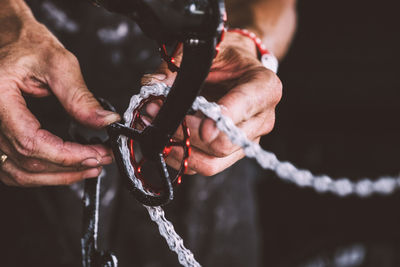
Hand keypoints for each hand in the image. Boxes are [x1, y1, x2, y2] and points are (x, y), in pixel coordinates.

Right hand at [0, 7, 119, 185]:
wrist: (8, 38)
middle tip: (101, 160)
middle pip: (27, 163)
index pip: (32, 143)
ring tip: (88, 167)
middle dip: (70, 167)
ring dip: (57, 176)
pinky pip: (13, 167)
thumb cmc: (25, 44)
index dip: (68, 156)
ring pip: (19, 172)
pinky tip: (64, 168)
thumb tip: (106, 121)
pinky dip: (40, 173)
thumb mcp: (57, 63)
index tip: (97, 154)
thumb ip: (80, 97)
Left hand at [142, 31, 281, 175]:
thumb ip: (180, 64)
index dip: (223, 118)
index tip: (203, 126)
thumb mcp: (207, 50)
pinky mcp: (230, 154)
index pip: (246, 106)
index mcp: (264, 88)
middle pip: (224, 143)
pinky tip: (164, 137)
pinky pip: (201, 166)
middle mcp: (261, 120)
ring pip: (212, 162)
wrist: (237, 68)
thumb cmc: (228, 57)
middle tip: (157, 110)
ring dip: (178, 147)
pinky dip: (178, 155)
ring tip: (154, 123)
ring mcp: (246, 141)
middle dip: (185, 131)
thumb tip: (153, 83)